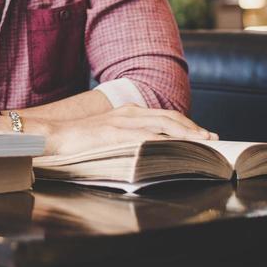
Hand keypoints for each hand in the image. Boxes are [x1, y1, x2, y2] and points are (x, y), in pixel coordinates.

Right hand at [45, 104, 217, 155]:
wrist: (53, 135)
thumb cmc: (79, 140)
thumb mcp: (109, 136)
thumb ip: (128, 139)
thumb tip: (151, 153)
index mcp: (128, 112)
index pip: (165, 116)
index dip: (187, 125)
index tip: (204, 135)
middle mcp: (128, 113)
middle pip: (170, 118)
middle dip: (194, 129)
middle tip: (213, 140)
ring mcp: (122, 123)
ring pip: (163, 125)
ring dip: (186, 135)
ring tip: (202, 144)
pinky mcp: (114, 134)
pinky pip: (145, 138)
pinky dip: (164, 143)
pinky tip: (177, 150)